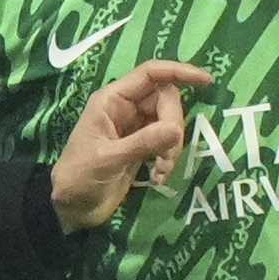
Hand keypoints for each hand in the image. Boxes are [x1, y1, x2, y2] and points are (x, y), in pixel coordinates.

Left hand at [51, 60, 209, 231]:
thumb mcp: (109, 159)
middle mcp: (125, 108)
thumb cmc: (80, 177)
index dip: (179, 71)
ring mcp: (135, 128)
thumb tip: (176, 130)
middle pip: (166, 101)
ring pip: (169, 123)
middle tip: (167, 155)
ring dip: (172, 147)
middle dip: (174, 126)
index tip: (206, 80)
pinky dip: (168, 159)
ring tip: (160, 171)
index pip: (150, 74)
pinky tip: (158, 177)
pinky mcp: (142, 147)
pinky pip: (166, 142)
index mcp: (112, 100)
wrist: (72, 207)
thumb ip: (142, 142)